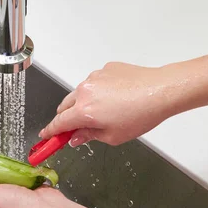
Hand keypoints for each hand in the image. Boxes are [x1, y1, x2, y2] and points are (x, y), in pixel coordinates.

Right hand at [39, 62, 179, 145]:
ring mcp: (94, 78)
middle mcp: (84, 91)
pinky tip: (115, 100)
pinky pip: (94, 83)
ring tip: (105, 113)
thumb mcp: (113, 136)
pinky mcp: (105, 69)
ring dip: (83, 104)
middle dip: (66, 118)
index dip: (50, 132)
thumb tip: (76, 138)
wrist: (161, 90)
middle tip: (76, 128)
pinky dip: (98, 92)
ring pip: (78, 94)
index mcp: (84, 111)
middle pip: (64, 107)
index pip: (58, 123)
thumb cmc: (142, 113)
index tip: (46, 137)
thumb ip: (89, 136)